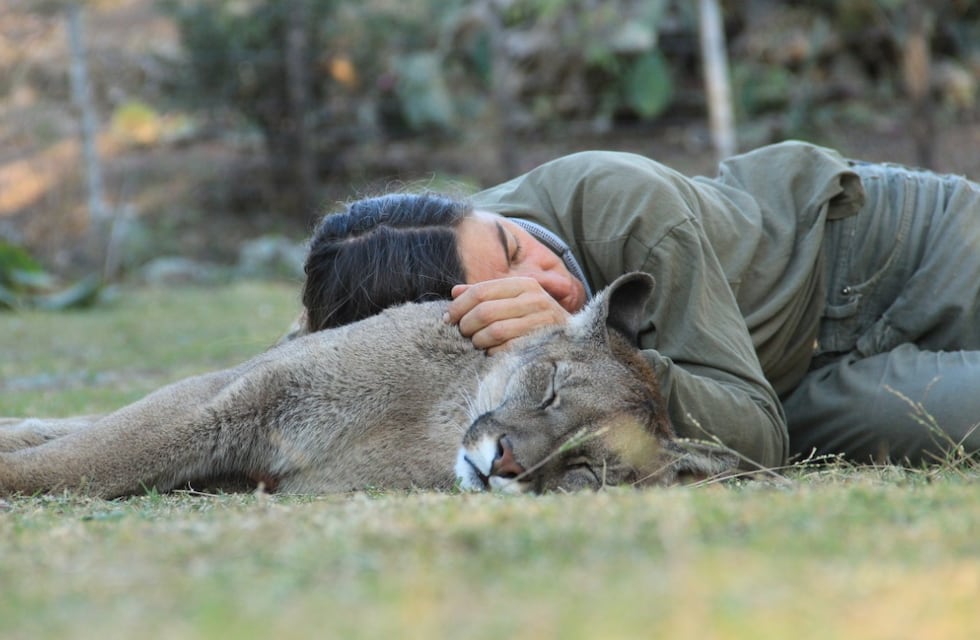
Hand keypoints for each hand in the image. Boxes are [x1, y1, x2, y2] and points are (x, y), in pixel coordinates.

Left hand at [446, 277, 570, 353]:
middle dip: (466, 325)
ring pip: (493, 331)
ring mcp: (540, 321)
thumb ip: (486, 294)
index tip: (448, 318)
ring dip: (478, 341)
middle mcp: (534, 299)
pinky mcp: (542, 342)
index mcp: (523, 285)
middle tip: (463, 333)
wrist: (573, 341)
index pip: (481, 291)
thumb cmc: (535, 320)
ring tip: (477, 343)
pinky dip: (493, 353)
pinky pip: (506, 349)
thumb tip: (454, 292)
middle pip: (485, 311)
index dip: (459, 305)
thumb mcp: (513, 300)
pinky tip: (492, 353)